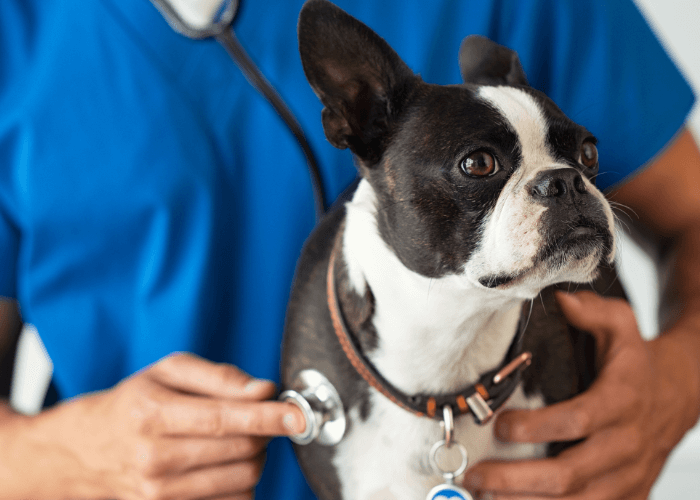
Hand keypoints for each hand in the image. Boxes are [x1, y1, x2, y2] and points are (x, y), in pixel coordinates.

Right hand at [11, 353, 305, 499]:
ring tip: (239, 439)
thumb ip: (220, 377)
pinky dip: (242, 480)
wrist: (86, 448)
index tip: (298, 416)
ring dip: (256, 457)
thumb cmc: (134, 402)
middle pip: (240, 452)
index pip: (224, 420)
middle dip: (265, 433)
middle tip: (262, 418)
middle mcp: (155, 460)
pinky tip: (226, 463)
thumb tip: (264, 390)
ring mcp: (160, 494)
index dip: (268, 418)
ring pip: (242, 480)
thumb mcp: (169, 371)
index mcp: (152, 415)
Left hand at [462, 291, 699, 498]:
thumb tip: (560, 301)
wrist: (682, 394)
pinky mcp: (629, 495)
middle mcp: (627, 444)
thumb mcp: (621, 325)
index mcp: (621, 401)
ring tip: (484, 497)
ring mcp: (629, 476)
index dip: (537, 428)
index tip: (498, 425)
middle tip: (475, 475)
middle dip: (517, 479)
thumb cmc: (637, 361)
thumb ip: (591, 311)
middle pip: (570, 474)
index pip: (578, 421)